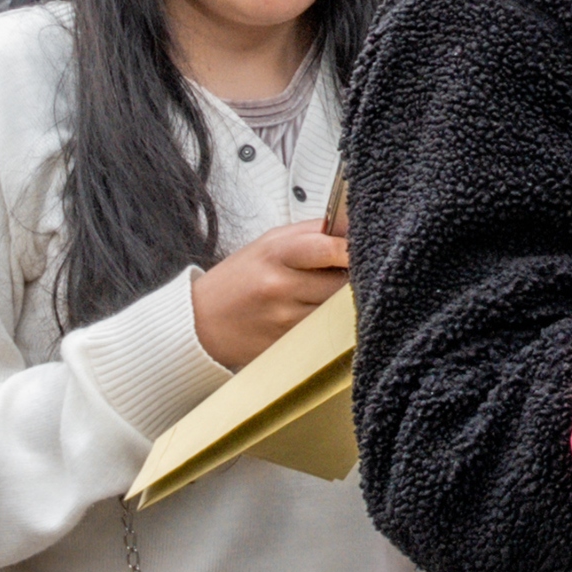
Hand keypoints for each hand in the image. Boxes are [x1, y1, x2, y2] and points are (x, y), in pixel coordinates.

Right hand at [189, 222, 350, 369]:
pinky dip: (331, 323)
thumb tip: (355, 227)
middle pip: (341, 285)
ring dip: (345, 303)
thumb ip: (312, 233)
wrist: (201, 321)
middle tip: (360, 274)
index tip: (371, 248)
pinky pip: (325, 332)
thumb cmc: (240, 277)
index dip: (353, 249)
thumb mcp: (269, 243)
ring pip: (337, 311)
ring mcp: (285, 320)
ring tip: (336, 294)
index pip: (327, 248)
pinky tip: (321, 316)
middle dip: (356, 279)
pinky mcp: (289, 345)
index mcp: (276, 254)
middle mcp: (281, 287)